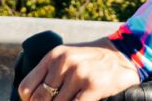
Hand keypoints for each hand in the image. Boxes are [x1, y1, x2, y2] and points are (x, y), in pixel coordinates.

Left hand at [17, 37, 140, 100]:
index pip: (26, 88)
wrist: (125, 55)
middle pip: (40, 99)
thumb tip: (31, 100)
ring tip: (75, 97)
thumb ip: (50, 75)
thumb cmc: (92, 62)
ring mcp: (80, 73)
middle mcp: (65, 62)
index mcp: (54, 56)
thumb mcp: (68, 60)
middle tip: (62, 99)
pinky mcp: (94, 85)